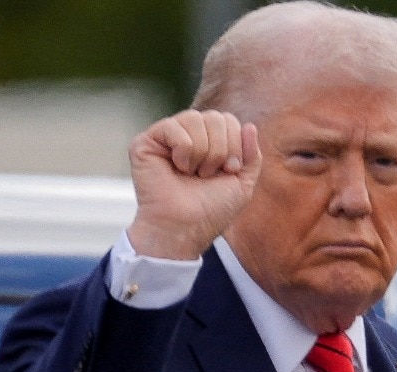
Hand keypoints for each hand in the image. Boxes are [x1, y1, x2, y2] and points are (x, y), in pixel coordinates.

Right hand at [126, 110, 261, 259]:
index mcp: (208, 141)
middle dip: (220, 150)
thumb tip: (249, 125)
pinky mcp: (145, 142)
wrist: (185, 229)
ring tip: (191, 173)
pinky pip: (174, 127)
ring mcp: (165, 138)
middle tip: (207, 175)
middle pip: (216, 117)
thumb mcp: (242, 184)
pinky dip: (183, 150)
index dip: (235, 144)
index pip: (228, 119)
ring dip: (202, 152)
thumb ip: (251, 156)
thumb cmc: (210, 211)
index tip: (228, 171)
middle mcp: (186, 135)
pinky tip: (176, 169)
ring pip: (195, 119)